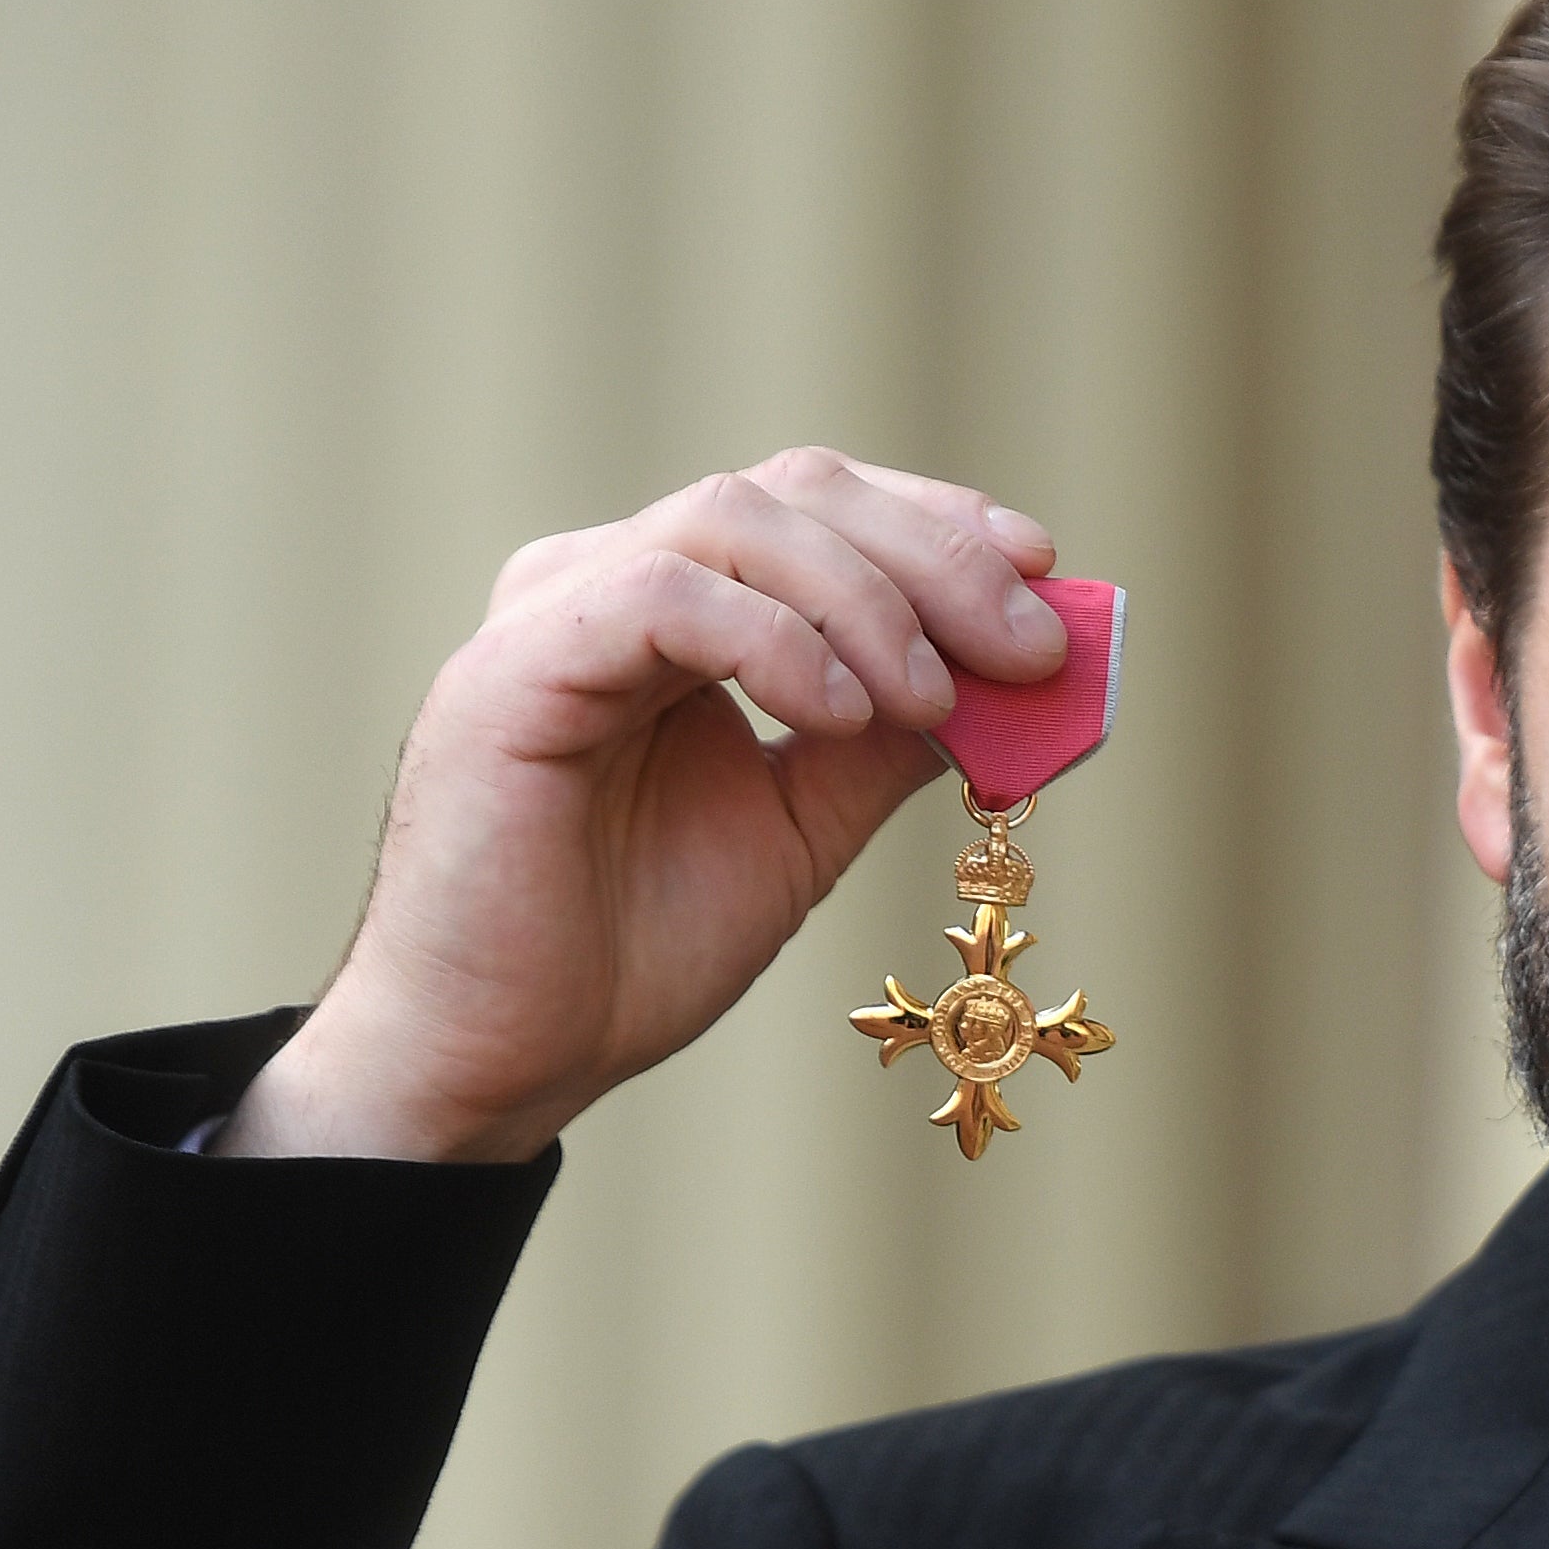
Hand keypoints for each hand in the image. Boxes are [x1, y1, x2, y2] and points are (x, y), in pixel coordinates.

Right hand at [221, 452, 1069, 1161]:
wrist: (507, 1056)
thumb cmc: (631, 950)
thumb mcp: (802, 828)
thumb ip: (887, 742)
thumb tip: (1012, 675)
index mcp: (675, 610)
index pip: (817, 505)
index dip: (936, 522)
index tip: (1041, 564)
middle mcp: (607, 582)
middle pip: (791, 491)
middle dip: (933, 557)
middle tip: (1029, 643)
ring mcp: (553, 613)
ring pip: (732, 519)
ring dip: (866, 599)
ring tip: (933, 699)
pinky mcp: (513, 668)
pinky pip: (662, 593)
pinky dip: (773, 640)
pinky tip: (840, 714)